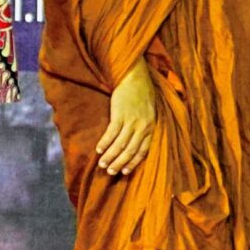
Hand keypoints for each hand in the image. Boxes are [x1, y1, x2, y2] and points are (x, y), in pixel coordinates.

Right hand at [96, 60, 157, 176]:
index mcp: (151, 127)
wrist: (135, 77)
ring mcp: (132, 120)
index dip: (133, 163)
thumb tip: (134, 143)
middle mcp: (143, 126)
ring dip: (110, 156)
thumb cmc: (141, 95)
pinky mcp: (120, 114)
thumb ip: (144, 127)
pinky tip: (99, 149)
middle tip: (110, 172)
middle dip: (119, 164)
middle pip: (130, 151)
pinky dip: (105, 143)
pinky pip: (111, 133)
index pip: (143, 151)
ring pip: (120, 145)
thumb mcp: (149, 113)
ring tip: (102, 164)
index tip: (124, 172)